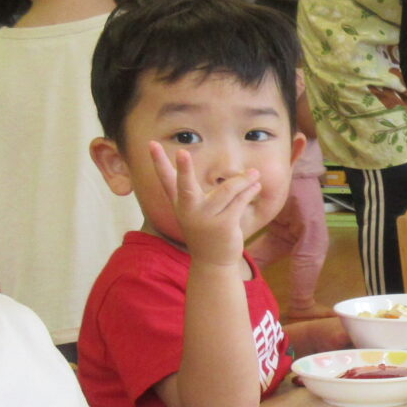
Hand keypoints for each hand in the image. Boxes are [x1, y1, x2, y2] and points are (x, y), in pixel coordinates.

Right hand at [150, 142, 260, 268]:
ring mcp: (206, 219)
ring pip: (226, 191)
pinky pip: (239, 202)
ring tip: (254, 173)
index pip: (166, 179)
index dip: (159, 162)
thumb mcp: (198, 211)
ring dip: (242, 180)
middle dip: (184, 169)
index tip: (151, 144)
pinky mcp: (224, 226)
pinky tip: (256, 186)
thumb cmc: (207, 230)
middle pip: (185, 186)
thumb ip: (206, 191)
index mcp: (180, 204)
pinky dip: (249, 192)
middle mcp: (189, 210)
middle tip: (181, 152)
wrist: (213, 262)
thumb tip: (231, 173)